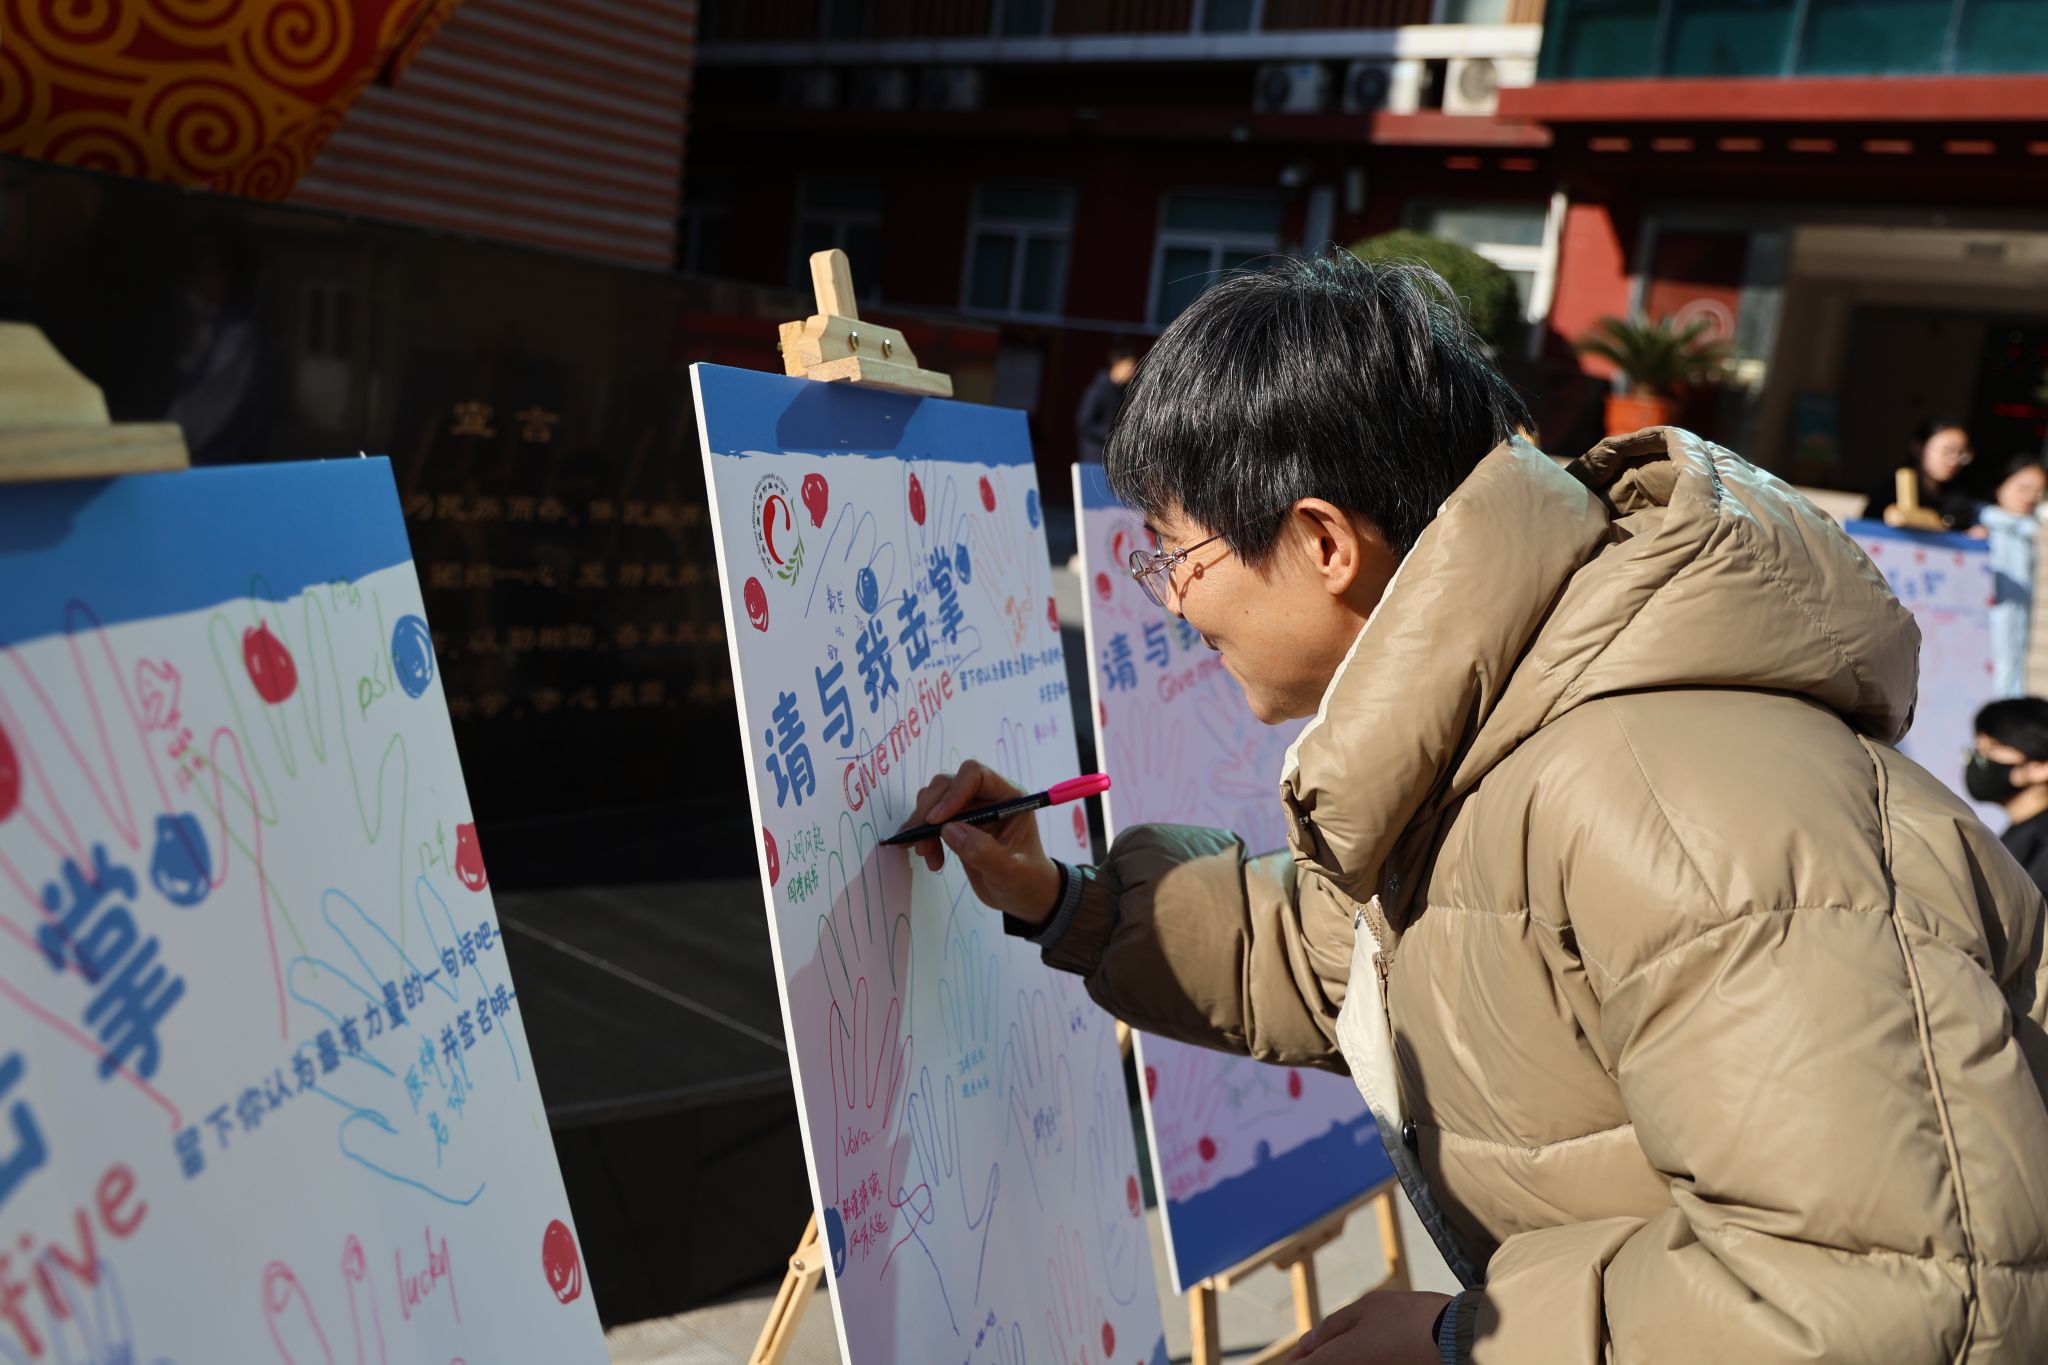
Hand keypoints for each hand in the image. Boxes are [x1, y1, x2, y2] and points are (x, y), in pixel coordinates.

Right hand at [902, 761, 1060, 922]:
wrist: (1022, 895)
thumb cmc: (1025, 880)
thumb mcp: (1010, 871)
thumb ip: (983, 851)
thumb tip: (949, 830)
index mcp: (1008, 798)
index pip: (976, 775)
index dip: (953, 793)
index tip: (936, 821)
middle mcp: (987, 798)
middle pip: (948, 784)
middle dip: (929, 811)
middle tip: (921, 842)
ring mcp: (970, 810)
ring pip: (934, 799)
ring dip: (922, 825)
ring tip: (926, 854)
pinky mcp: (956, 825)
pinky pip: (929, 818)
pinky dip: (921, 835)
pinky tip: (928, 857)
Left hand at [1287, 1290, 1452, 1364]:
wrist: (1454, 1338)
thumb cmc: (1407, 1318)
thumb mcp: (1365, 1308)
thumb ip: (1332, 1327)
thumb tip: (1306, 1344)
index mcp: (1335, 1360)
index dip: (1294, 1363)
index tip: (1295, 1357)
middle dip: (1315, 1360)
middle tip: (1318, 1348)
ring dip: (1335, 1359)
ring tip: (1350, 1344)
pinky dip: (1355, 1362)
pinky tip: (1367, 1351)